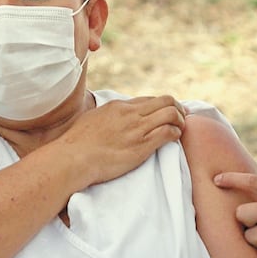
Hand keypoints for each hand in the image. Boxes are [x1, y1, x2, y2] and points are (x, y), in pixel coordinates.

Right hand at [62, 95, 186, 185]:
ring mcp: (137, 128)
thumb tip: (105, 119)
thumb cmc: (76, 144)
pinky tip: (174, 139)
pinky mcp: (142, 145)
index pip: (149, 99)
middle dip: (178, 107)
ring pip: (171, 113)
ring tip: (181, 128)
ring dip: (180, 120)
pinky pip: (168, 132)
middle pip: (166, 100)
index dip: (163, 105)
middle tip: (182, 117)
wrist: (73, 158)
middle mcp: (130, 113)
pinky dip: (176, 134)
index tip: (170, 111)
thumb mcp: (91, 119)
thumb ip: (105, 117)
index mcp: (118, 106)